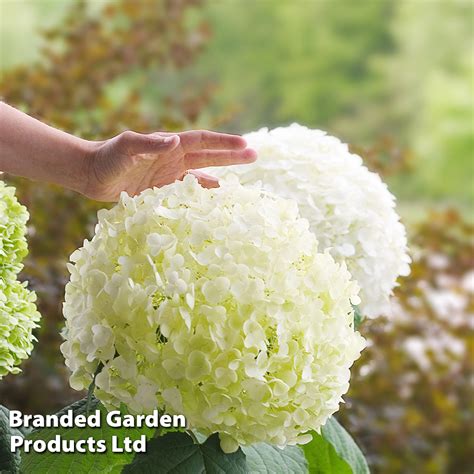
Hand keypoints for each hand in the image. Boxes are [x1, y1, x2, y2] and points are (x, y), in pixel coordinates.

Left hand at [84, 130, 256, 200]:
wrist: (90, 173)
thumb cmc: (106, 158)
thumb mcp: (125, 148)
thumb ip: (148, 144)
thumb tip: (175, 140)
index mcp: (168, 145)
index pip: (202, 141)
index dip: (223, 143)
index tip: (245, 145)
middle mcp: (173, 157)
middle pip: (208, 155)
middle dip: (231, 155)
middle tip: (255, 156)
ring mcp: (168, 173)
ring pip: (201, 172)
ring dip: (220, 172)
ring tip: (242, 176)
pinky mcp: (161, 188)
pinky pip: (187, 189)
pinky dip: (201, 191)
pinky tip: (213, 194)